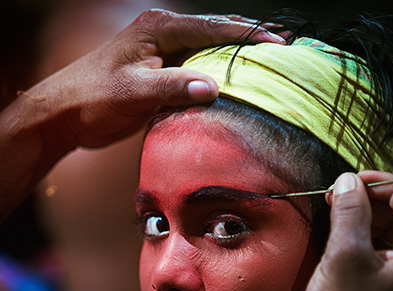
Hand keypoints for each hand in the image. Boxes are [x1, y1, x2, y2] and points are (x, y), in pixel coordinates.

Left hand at [32, 10, 282, 148]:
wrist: (65, 113)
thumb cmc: (94, 98)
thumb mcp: (135, 92)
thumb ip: (173, 87)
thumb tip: (213, 88)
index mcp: (158, 28)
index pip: (212, 28)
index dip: (246, 36)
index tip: (277, 45)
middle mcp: (162, 34)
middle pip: (214, 32)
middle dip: (247, 38)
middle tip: (281, 48)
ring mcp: (161, 52)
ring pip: (207, 50)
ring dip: (234, 56)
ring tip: (266, 64)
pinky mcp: (158, 72)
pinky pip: (195, 69)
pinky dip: (216, 74)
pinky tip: (232, 84)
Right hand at [290, 171, 392, 290]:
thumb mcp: (345, 256)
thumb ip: (350, 212)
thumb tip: (348, 183)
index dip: (383, 186)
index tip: (354, 180)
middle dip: (372, 197)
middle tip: (341, 190)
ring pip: (388, 229)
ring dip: (363, 213)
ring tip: (335, 204)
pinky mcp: (379, 283)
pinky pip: (374, 247)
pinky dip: (357, 233)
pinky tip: (337, 226)